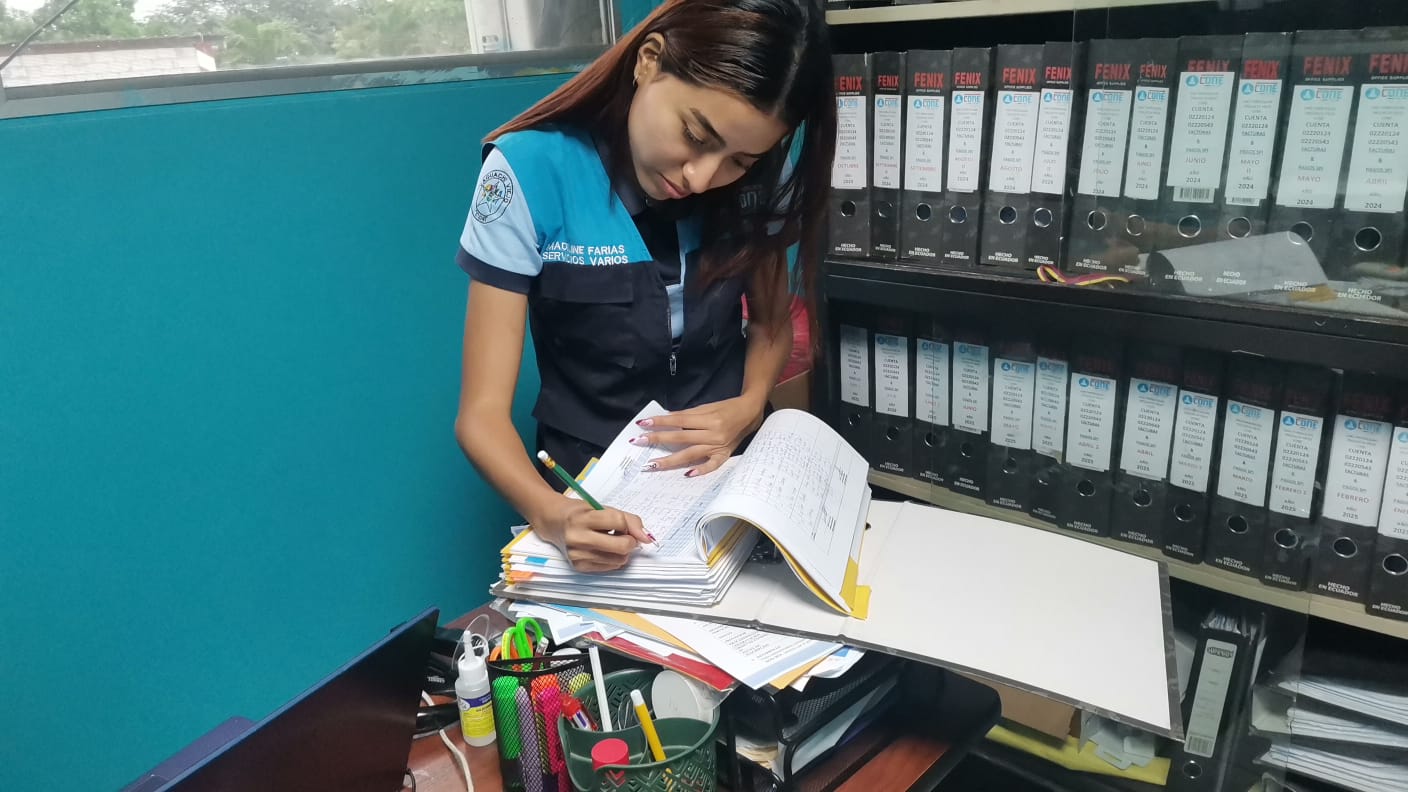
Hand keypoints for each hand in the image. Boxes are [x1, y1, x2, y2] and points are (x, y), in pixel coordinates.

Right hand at [533, 496, 651, 572]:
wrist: (556, 523)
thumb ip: (629, 520)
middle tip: (624, 537)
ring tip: (610, 542)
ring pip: (618, 560)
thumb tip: (647, 538)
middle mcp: (577, 538)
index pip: (618, 522)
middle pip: (621, 547)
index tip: (625, 525)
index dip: (628, 525)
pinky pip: (610, 568)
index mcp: (583, 518)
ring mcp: (577, 555)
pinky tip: (603, 550)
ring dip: (622, 552)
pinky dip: (613, 559)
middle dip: (630, 542)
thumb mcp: (604, 508)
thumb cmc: (583, 514)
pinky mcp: (578, 567)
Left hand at [631, 395, 765, 476]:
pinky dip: (700, 470)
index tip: (643, 423)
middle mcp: (713, 433)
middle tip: (639, 441)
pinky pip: (711, 465)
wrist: (750, 413)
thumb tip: (666, 420)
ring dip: (670, 460)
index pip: (679, 420)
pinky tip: (686, 474)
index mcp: (708, 418)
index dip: (660, 422)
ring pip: (690, 454)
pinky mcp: (724, 456)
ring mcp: (718, 446)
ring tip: (653, 464)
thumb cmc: (726, 408)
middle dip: (658, 439)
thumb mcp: (707, 407)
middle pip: (681, 437)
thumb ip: (687, 415)